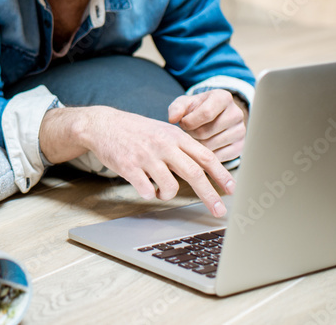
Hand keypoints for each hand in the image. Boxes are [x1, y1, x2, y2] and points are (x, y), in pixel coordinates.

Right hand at [40, 106, 235, 216]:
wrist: (103, 124)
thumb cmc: (135, 131)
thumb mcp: (162, 131)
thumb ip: (182, 147)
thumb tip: (205, 168)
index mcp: (175, 136)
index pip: (206, 156)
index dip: (222, 175)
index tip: (232, 190)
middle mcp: (163, 145)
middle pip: (194, 173)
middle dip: (210, 196)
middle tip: (219, 212)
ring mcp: (146, 156)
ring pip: (170, 185)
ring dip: (169, 195)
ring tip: (161, 192)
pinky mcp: (129, 166)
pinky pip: (147, 190)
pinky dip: (149, 194)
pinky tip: (145, 188)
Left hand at [168, 90, 247, 161]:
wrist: (211, 118)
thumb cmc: (195, 109)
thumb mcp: (184, 104)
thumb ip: (176, 108)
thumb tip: (172, 119)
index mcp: (223, 98)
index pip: (206, 113)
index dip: (189, 121)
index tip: (183, 123)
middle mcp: (236, 113)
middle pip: (206, 132)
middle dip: (191, 134)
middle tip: (188, 131)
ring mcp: (240, 131)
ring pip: (211, 145)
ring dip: (198, 144)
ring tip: (195, 137)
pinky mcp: (241, 146)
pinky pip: (219, 156)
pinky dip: (207, 154)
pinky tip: (203, 145)